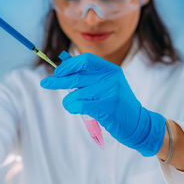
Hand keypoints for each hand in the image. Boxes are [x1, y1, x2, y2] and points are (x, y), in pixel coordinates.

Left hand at [40, 51, 165, 155]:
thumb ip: (88, 75)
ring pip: (75, 94)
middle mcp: (111, 77)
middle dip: (58, 80)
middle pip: (77, 77)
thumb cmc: (117, 104)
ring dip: (68, 101)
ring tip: (74, 106)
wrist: (138, 124)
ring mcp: (110, 92)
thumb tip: (64, 63)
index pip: (85, 59)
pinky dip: (72, 107)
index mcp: (110, 69)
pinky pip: (79, 104)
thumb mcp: (106, 85)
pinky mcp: (107, 106)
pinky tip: (75, 109)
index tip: (57, 71)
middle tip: (45, 83)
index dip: (69, 65)